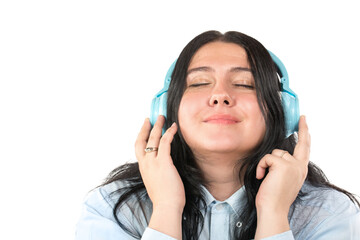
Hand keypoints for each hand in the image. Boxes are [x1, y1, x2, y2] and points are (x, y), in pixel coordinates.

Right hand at [135, 115, 184, 210]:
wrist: (166, 207)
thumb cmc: (163, 198)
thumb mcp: (155, 182)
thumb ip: (155, 173)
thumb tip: (161, 168)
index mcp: (143, 168)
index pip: (138, 148)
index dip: (141, 136)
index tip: (144, 128)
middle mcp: (145, 163)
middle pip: (142, 140)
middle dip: (147, 127)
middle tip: (151, 118)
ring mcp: (153, 162)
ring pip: (153, 138)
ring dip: (158, 125)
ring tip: (162, 117)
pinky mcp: (163, 161)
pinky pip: (165, 142)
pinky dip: (169, 133)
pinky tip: (174, 127)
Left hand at [254, 116, 310, 238]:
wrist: (272, 209)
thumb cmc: (273, 197)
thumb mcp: (282, 179)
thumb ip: (284, 166)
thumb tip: (277, 155)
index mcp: (301, 170)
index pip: (305, 150)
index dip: (306, 136)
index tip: (305, 123)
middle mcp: (300, 166)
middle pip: (301, 143)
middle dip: (303, 129)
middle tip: (303, 118)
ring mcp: (293, 165)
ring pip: (275, 152)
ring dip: (266, 163)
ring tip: (266, 177)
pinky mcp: (283, 165)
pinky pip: (267, 157)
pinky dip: (261, 166)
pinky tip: (262, 177)